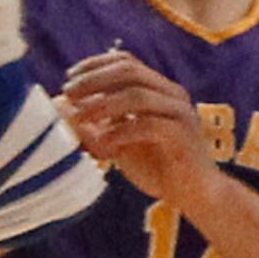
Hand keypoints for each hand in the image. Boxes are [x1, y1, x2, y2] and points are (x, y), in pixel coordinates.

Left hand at [57, 50, 213, 206]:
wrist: (195, 195)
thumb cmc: (158, 168)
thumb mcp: (120, 142)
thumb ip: (98, 125)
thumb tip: (63, 111)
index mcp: (159, 90)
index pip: (126, 62)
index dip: (96, 64)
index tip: (70, 75)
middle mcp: (172, 94)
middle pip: (130, 71)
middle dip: (94, 79)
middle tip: (69, 92)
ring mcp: (180, 113)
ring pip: (138, 94)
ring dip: (103, 104)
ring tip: (79, 118)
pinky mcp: (182, 135)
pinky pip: (148, 125)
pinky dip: (121, 131)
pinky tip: (104, 144)